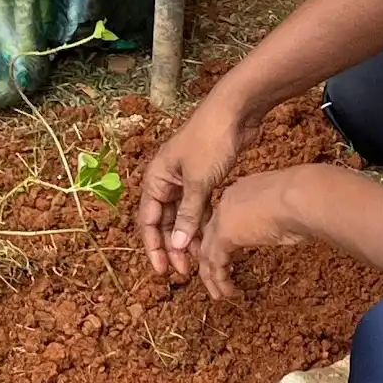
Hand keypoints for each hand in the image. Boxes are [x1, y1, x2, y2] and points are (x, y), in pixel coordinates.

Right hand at [137, 101, 253, 279]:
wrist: (234, 111)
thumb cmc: (210, 141)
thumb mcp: (198, 182)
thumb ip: (187, 215)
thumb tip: (177, 246)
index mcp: (156, 178)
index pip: (148, 221)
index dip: (154, 247)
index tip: (163, 271)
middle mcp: (166, 179)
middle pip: (163, 221)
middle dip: (171, 246)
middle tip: (183, 271)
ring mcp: (185, 178)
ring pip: (181, 215)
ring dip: (187, 237)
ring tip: (199, 259)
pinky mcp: (203, 177)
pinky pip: (197, 206)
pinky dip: (201, 222)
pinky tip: (210, 237)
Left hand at [192, 168, 312, 300]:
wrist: (300, 196)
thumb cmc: (305, 199)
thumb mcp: (287, 208)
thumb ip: (278, 219)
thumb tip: (287, 229)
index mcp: (241, 192)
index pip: (223, 218)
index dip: (222, 239)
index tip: (230, 256)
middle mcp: (227, 202)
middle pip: (209, 234)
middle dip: (210, 258)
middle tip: (216, 277)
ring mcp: (223, 218)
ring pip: (207, 251)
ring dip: (212, 275)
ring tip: (219, 294)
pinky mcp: (225, 234)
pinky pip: (215, 262)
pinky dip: (219, 279)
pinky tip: (227, 291)